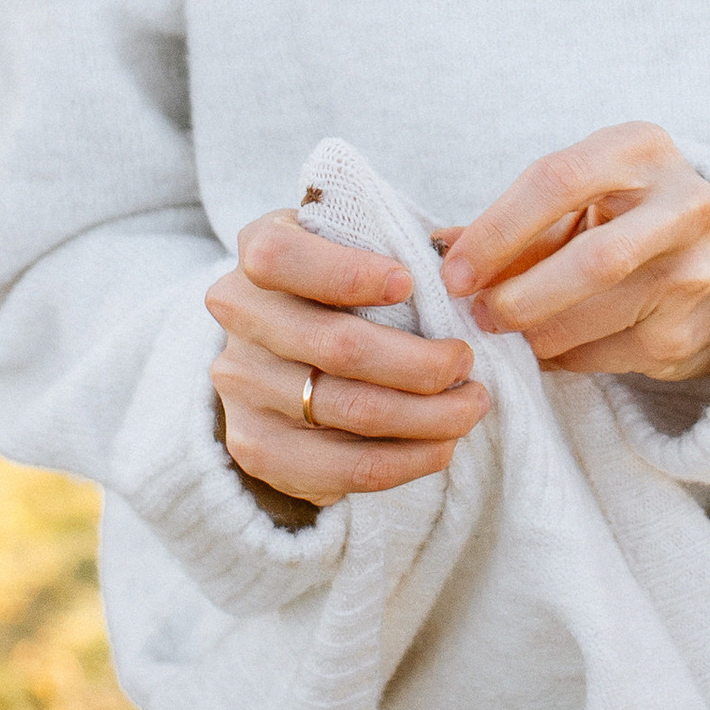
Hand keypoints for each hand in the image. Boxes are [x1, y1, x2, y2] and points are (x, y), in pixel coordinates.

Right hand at [207, 210, 489, 519]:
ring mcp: (241, 385)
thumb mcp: (356, 242)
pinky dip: (406, 460)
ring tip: (470, 406)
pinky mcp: (256, 447)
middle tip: (466, 362)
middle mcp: (239, 315)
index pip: (282, 257)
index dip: (346, 272)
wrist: (280, 350)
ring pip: (348, 410)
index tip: (409, 284)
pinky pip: (341, 467)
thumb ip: (396, 243)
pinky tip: (441, 446)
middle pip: (335, 345)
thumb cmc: (341, 283)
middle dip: (420, 362)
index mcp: (261, 245)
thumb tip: (461, 271)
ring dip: (427, 416)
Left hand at [440, 123, 709, 384]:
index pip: (558, 180)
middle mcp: (683, 205)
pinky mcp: (687, 332)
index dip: (497, 230)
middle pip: (590, 260)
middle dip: (519, 295)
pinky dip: (560, 356)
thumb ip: (520, 219)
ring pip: (593, 318)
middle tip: (477, 315)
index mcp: (642, 149)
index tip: (454, 270)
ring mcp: (693, 273)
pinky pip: (603, 355)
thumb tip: (441, 248)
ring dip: (532, 333)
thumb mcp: (588, 194)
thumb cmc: (632, 214)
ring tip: (506, 330)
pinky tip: (546, 346)